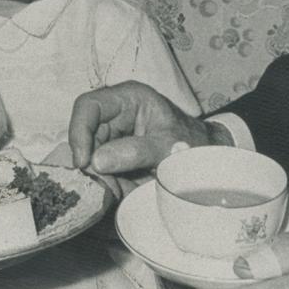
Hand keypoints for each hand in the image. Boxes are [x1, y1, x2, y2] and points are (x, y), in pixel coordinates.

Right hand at [68, 81, 222, 176]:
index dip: (79, 132)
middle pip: (85, 135)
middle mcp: (116, 114)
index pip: (89, 106)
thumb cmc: (192, 143)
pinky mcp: (115, 156)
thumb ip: (135, 152)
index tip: (83, 161)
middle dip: (92, 163)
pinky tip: (127, 189)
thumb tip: (97, 161)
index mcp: (128, 98)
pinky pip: (101, 172)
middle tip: (107, 185)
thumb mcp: (167, 146)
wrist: (209, 161)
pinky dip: (110, 184)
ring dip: (102, 177)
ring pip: (90, 157)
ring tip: (125, 188)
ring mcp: (114, 135)